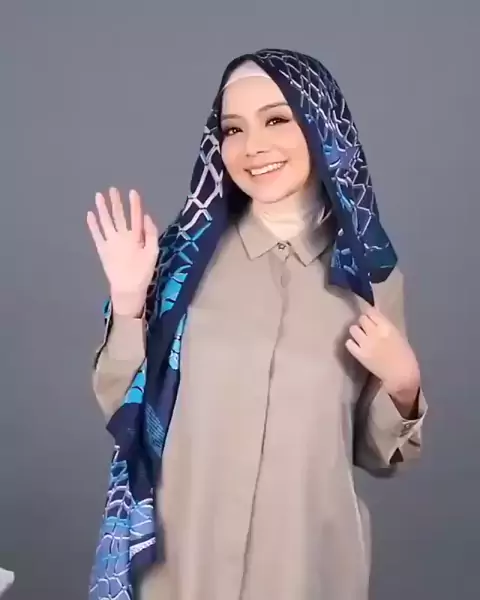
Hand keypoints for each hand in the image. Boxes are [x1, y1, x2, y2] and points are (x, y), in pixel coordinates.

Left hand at [87, 187, 158, 316]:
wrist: (127, 288)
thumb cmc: (143, 272)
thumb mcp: (153, 253)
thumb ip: (151, 234)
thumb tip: (146, 217)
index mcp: (136, 237)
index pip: (135, 216)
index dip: (134, 204)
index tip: (132, 192)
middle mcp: (121, 236)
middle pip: (118, 215)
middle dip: (115, 202)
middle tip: (112, 189)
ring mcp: (110, 242)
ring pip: (105, 221)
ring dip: (102, 208)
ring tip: (98, 196)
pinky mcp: (102, 249)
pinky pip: (96, 234)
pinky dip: (92, 224)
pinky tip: (90, 215)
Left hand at [345, 305, 420, 405]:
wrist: (401, 376)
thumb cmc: (406, 356)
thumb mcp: (399, 336)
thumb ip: (386, 326)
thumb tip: (376, 319)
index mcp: (386, 327)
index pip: (371, 312)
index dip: (368, 311)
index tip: (368, 313)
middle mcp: (374, 332)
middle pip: (361, 319)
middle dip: (363, 322)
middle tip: (366, 327)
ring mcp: (364, 343)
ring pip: (353, 329)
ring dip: (356, 331)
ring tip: (361, 336)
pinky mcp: (358, 354)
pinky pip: (348, 343)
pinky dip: (352, 343)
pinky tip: (356, 346)